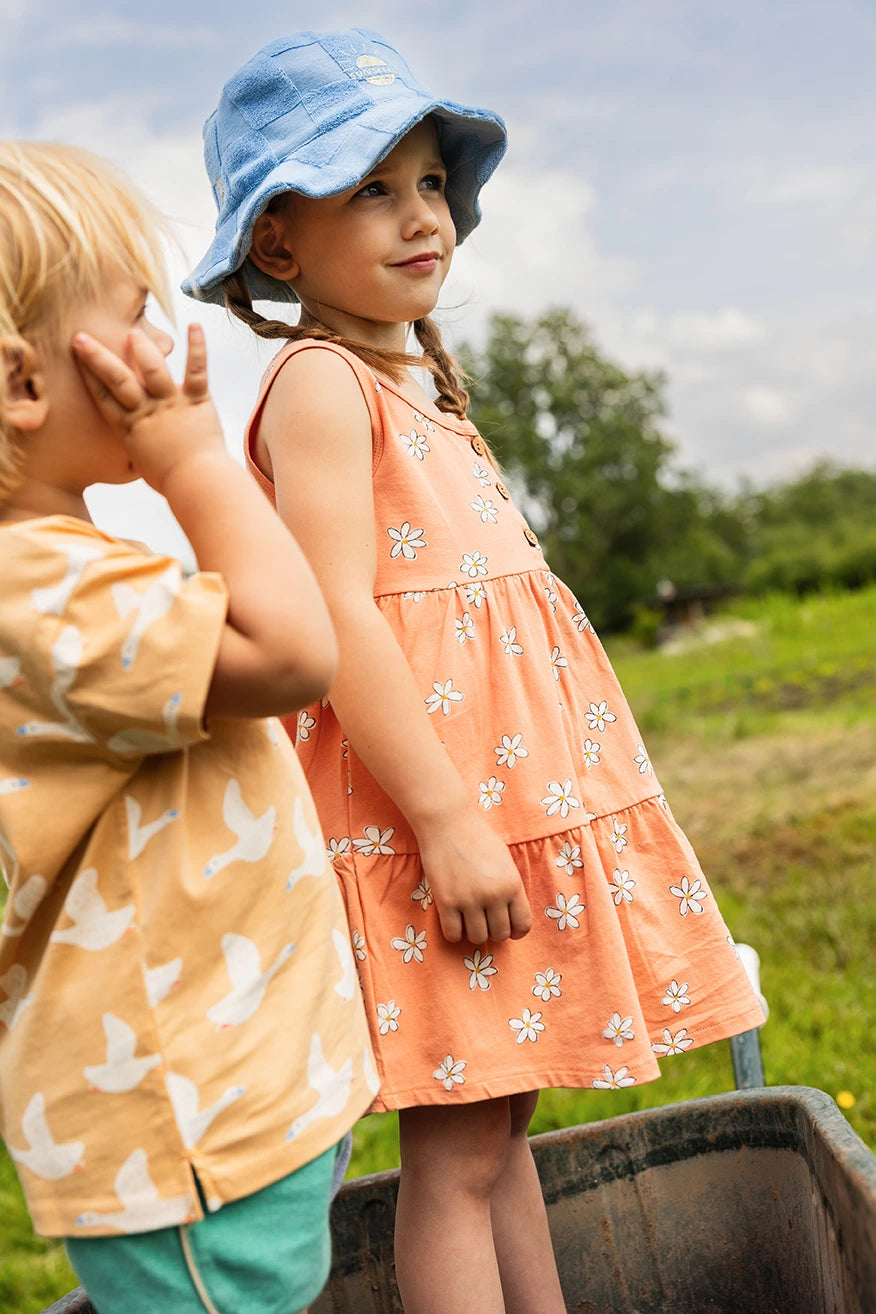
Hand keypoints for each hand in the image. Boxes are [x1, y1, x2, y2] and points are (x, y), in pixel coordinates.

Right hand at [72, 324, 225, 494]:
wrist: (198, 485)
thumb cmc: (172, 482)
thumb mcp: (143, 469)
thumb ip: (135, 454)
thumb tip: (129, 456)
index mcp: (130, 430)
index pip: (102, 399)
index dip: (87, 376)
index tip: (74, 357)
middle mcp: (146, 413)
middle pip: (116, 380)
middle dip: (97, 357)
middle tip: (81, 336)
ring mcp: (171, 405)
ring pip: (152, 370)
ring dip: (142, 349)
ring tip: (134, 334)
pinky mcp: (196, 401)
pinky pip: (196, 370)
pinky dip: (197, 347)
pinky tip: (194, 325)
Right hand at [416, 811, 532, 945]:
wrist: (448, 822)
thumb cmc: (477, 837)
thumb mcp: (505, 861)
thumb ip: (510, 887)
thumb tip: (510, 914)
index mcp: (512, 884)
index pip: (523, 924)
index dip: (516, 932)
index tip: (507, 928)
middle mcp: (494, 895)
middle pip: (499, 934)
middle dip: (492, 931)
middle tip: (484, 920)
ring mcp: (469, 900)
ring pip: (477, 938)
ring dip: (473, 933)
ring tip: (468, 920)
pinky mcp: (446, 902)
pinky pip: (453, 934)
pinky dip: (454, 933)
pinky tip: (453, 921)